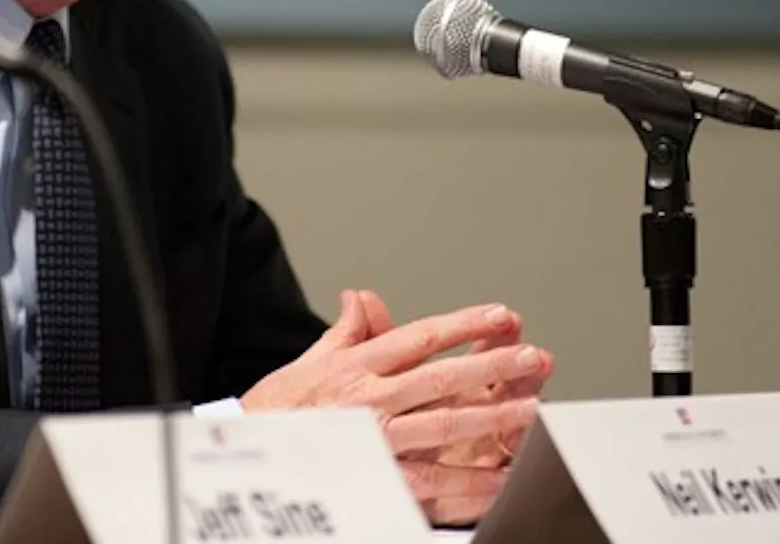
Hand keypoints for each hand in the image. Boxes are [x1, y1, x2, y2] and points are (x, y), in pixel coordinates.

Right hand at [241, 290, 551, 525]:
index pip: (421, 336)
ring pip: (446, 425)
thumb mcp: (309, 360)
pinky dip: (471, 481)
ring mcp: (377, 439)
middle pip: (443, 378)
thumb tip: (362, 297)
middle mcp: (371, 398)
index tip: (501, 316)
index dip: (465, 324)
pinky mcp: (378, 478)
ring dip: (494, 418)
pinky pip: (434, 481)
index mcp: (358, 365)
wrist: (246, 456)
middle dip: (493, 366)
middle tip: (533, 357)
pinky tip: (502, 476)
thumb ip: (347, 331)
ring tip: (533, 409)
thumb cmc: (276, 411)